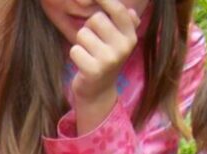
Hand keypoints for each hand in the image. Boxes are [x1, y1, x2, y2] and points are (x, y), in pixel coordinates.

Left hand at [69, 0, 140, 132]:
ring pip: (83, 34)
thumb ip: (126, 23)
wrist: (98, 92)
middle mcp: (123, 47)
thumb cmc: (106, 59)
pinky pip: (74, 50)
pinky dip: (75, 55)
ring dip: (81, 42)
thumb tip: (131, 10)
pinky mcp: (93, 71)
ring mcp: (109, 60)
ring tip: (89, 53)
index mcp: (130, 36)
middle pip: (96, 19)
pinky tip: (83, 63)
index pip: (118, 9)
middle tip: (93, 42)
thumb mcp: (120, 41)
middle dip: (89, 27)